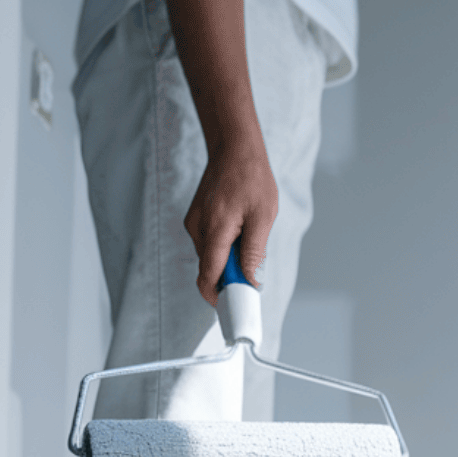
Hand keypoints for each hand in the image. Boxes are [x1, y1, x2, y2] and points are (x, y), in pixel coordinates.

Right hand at [167, 0, 275, 304]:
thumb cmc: (251, 178)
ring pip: (211, 258)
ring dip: (229, 260)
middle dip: (229, 280)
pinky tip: (240, 230)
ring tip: (249, 238)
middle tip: (252, 278)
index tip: (235, 310)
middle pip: (210, 271)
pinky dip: (224, 247)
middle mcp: (198, 230)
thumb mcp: (262, 217)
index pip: (209, 279)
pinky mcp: (196, 220)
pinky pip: (209, 244)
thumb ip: (253, 252)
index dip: (220, 300)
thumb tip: (250, 282)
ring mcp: (194, 224)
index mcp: (214, 232)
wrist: (233, 146)